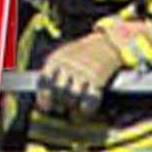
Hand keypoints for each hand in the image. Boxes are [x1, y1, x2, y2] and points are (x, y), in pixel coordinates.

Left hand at [35, 18, 151, 118]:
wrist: (107, 42)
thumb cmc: (82, 52)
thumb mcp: (63, 54)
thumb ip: (54, 71)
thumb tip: (45, 95)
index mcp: (57, 59)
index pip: (44, 81)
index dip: (43, 96)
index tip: (45, 106)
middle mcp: (68, 65)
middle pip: (58, 91)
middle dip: (58, 103)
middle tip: (60, 109)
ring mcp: (83, 72)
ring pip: (72, 96)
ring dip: (72, 105)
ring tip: (73, 108)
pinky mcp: (97, 78)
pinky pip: (90, 99)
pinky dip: (87, 108)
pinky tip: (85, 109)